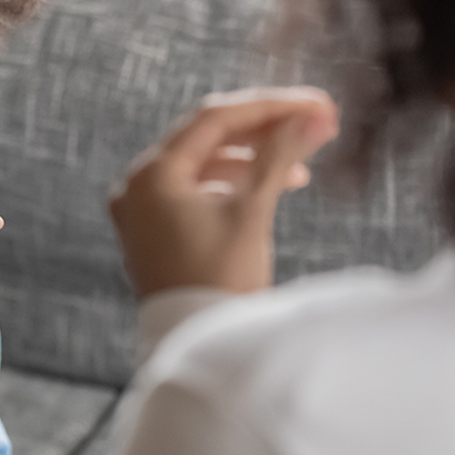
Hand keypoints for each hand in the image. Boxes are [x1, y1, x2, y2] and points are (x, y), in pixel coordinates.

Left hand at [108, 87, 338, 296]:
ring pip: (203, 163)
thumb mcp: (251, 213)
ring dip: (252, 157)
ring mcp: (143, 209)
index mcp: (151, 175)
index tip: (317, 106)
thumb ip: (279, 157)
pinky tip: (270, 186)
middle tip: (315, 124)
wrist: (202, 348)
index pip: (214, 118)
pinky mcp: (156, 231)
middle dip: (264, 129)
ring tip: (299, 166)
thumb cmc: (222, 282)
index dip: (271, 106)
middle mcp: (138, 186)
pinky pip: (196, 190)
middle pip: (206, 136)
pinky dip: (233, 184)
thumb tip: (312, 116)